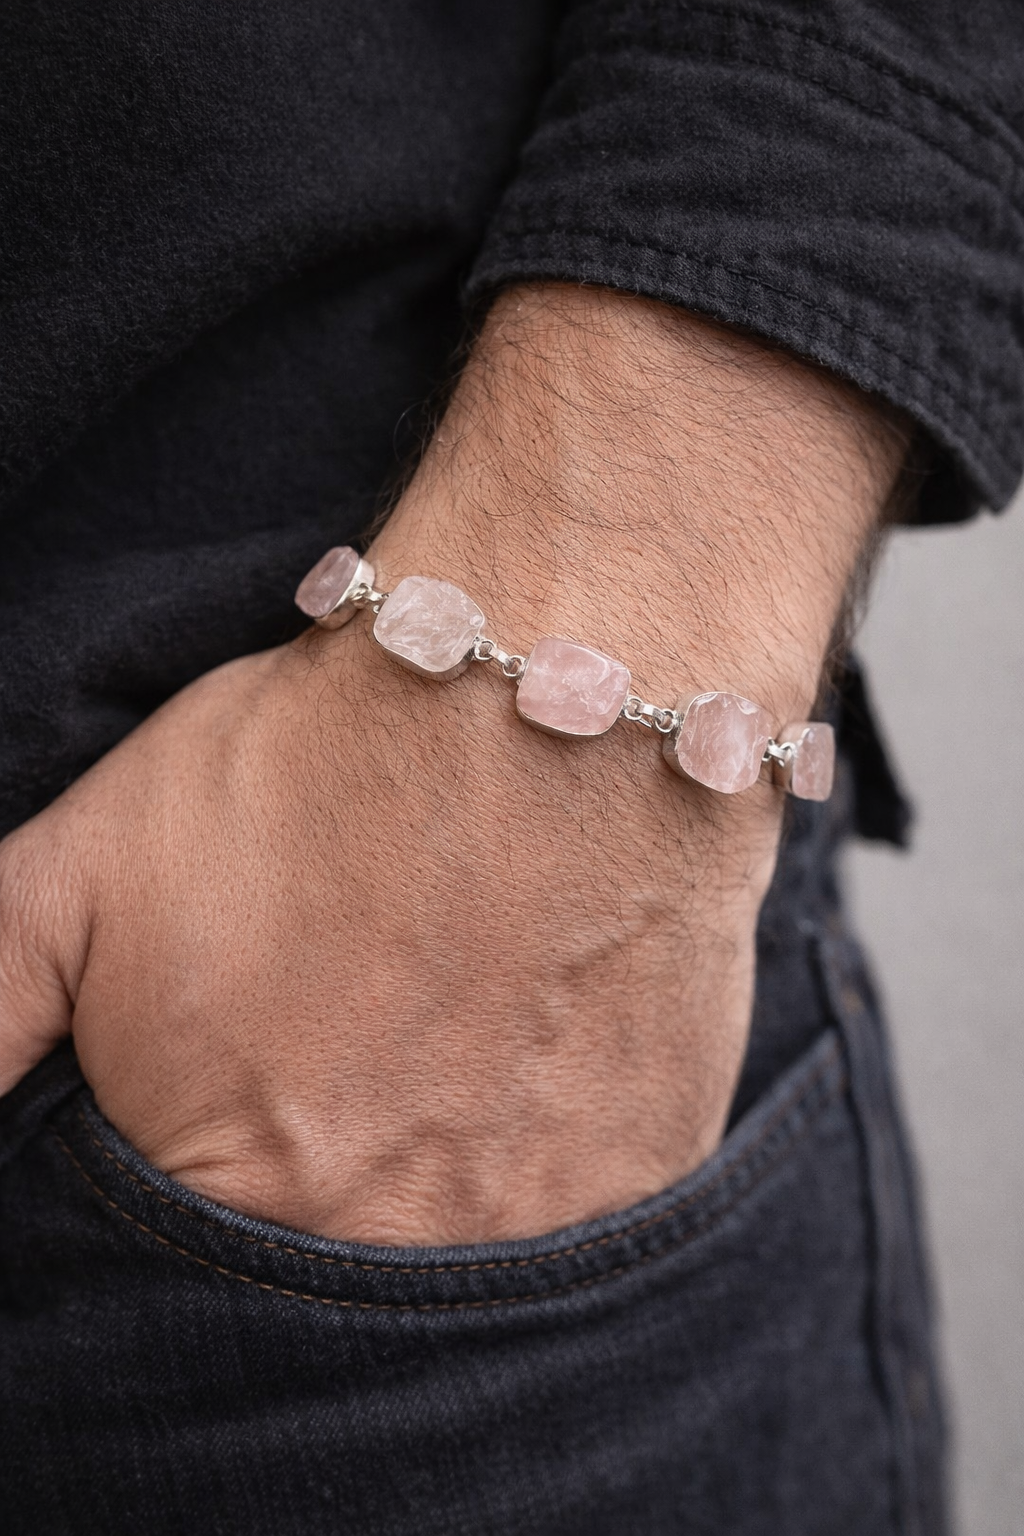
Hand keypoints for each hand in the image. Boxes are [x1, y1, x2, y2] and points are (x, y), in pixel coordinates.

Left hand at [0, 288, 904, 1243]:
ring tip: (441, 1041)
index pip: (189, 1273)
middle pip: (333, 1270)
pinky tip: (529, 1051)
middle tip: (354, 1049)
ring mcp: (542, 1221)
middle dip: (323, 1175)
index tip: (250, 1081)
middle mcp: (394, 1243)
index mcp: (239, 1191)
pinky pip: (582, 1224)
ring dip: (440, 1173)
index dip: (211, 1162)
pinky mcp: (652, 1172)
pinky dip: (547, 1156)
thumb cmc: (311, 769)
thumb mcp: (80, 874)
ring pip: (461, 1257)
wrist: (549, 695)